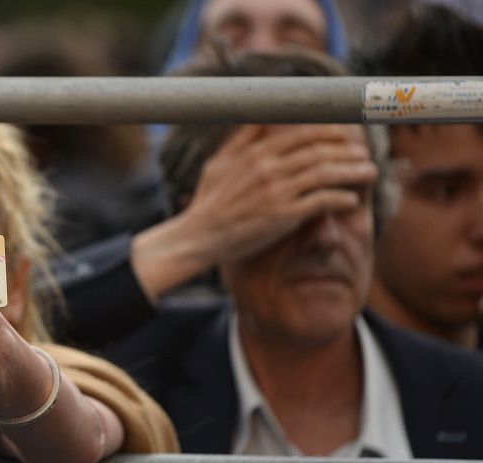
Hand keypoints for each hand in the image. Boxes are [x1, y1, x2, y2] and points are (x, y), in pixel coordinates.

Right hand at [132, 124, 376, 297]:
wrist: (198, 237)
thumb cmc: (208, 202)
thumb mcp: (219, 163)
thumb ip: (242, 140)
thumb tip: (263, 117)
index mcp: (255, 153)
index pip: (303, 133)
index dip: (331, 131)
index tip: (347, 133)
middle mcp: (268, 167)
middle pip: (320, 150)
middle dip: (348, 150)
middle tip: (365, 155)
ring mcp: (277, 191)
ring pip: (327, 173)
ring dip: (353, 172)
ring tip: (370, 173)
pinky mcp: (283, 216)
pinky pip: (322, 202)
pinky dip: (342, 198)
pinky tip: (353, 200)